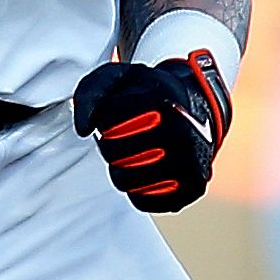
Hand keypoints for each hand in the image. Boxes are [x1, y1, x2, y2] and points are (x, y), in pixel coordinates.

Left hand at [72, 53, 233, 210]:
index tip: (115, 117)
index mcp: (164, 102)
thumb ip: (92, 92)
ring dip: (121, 170)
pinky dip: (137, 190)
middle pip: (113, 154)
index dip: (104, 121)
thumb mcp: (120, 78)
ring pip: (126, 181)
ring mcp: (192, 162)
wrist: (197, 110)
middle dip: (110, 146)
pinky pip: (144, 201)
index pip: (106, 123)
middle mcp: (182, 133)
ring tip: (134, 155)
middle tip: (122, 138)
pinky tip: (147, 173)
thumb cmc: (152, 96)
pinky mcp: (193, 188)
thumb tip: (83, 128)